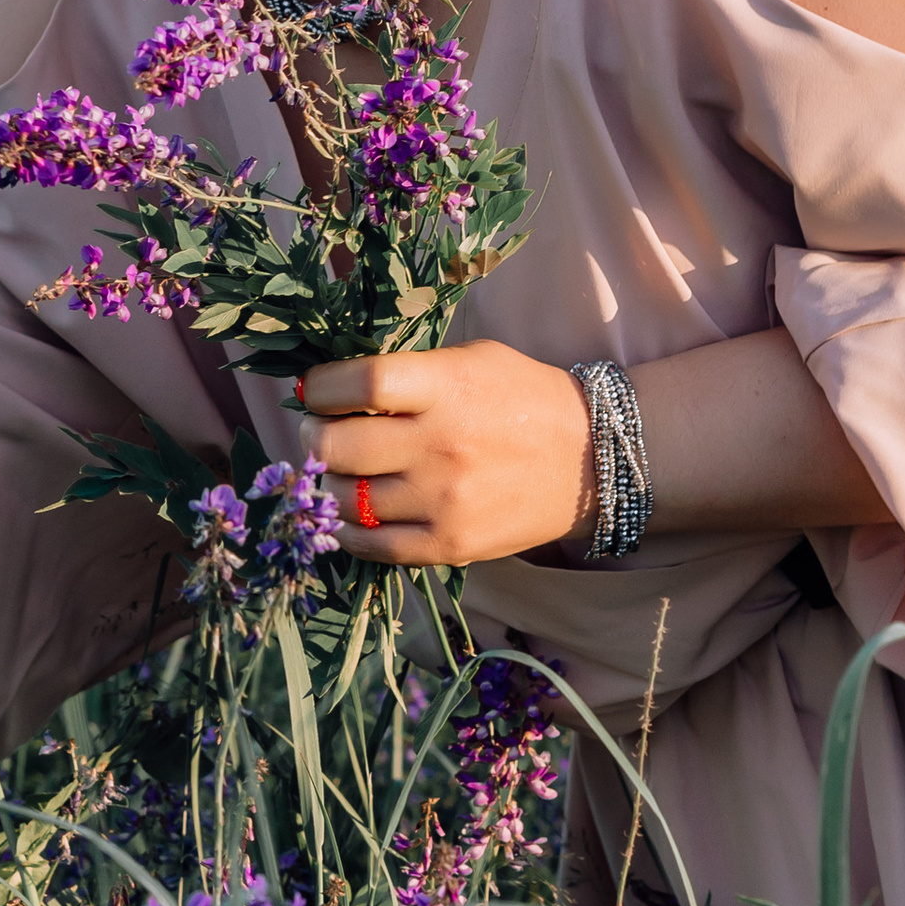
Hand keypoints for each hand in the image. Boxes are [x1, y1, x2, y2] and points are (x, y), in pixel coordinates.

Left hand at [296, 343, 596, 567]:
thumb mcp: (472, 359)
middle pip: (339, 446)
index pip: (359, 385)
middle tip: (318, 433)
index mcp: (447, 387)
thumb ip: (408, 372)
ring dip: (330, 484)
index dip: (320, 388)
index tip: (313, 391)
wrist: (591, 460)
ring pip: (346, 499)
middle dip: (313, 437)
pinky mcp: (451, 544)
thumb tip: (332, 388)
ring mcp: (445, 500)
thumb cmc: (522, 398)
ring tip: (341, 472)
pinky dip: (349, 531)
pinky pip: (373, 545)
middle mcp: (442, 444)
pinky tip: (352, 514)